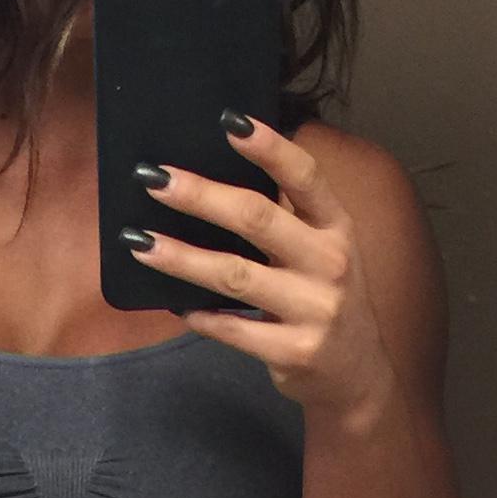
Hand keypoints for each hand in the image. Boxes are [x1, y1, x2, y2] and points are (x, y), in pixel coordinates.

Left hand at [124, 116, 398, 430]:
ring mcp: (316, 310)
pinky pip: (235, 329)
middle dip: (200, 195)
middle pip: (258, 219)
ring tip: (139, 241)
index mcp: (337, 227)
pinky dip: (200, 315)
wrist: (357, 376)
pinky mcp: (295, 351)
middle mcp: (331, 263)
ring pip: (235, 275)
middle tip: (153, 179)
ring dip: (181, 257)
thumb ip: (284, 219)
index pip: (305, 176)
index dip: (268, 147)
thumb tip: (210, 179)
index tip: (228, 121)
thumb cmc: (324, 299)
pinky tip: (173, 303)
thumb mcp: (321, 251)